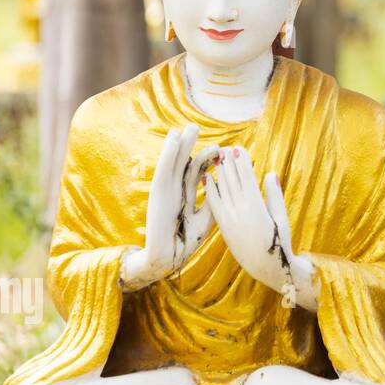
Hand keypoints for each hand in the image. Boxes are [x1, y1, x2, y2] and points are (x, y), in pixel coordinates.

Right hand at [125, 125, 217, 289]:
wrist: (169, 257)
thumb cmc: (187, 240)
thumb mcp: (207, 218)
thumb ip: (215, 201)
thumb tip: (225, 185)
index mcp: (186, 195)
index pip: (196, 172)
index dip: (207, 159)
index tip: (221, 148)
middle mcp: (175, 190)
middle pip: (183, 163)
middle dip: (190, 146)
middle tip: (195, 127)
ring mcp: (166, 190)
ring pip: (173, 162)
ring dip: (179, 145)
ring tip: (184, 128)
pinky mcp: (158, 193)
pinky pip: (165, 169)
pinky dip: (169, 154)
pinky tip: (174, 140)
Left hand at [204, 145, 313, 307]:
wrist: (267, 268)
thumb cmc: (280, 242)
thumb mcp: (281, 217)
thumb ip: (274, 195)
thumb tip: (269, 173)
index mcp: (256, 206)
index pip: (246, 177)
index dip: (241, 161)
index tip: (237, 148)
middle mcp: (239, 211)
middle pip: (231, 180)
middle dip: (227, 163)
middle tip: (222, 147)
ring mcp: (229, 219)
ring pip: (221, 190)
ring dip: (218, 172)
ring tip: (214, 157)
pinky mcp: (222, 227)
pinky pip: (213, 204)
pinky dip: (209, 190)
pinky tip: (206, 178)